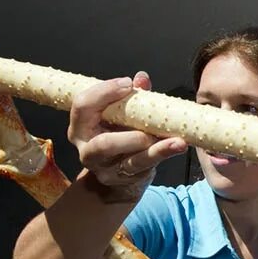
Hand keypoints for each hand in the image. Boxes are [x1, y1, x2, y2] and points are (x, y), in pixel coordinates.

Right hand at [68, 72, 185, 200]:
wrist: (117, 174)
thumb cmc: (117, 135)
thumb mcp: (118, 114)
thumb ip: (129, 97)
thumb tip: (142, 78)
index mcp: (80, 127)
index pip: (83, 106)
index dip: (104, 92)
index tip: (127, 83)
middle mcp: (88, 151)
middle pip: (104, 144)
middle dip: (129, 136)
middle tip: (149, 123)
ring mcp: (106, 169)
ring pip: (131, 161)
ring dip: (156, 150)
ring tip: (177, 141)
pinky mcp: (125, 180)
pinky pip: (146, 168)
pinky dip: (163, 155)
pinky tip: (177, 146)